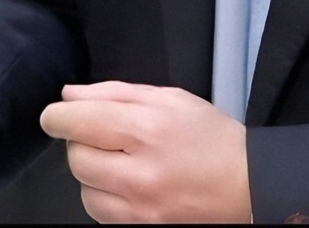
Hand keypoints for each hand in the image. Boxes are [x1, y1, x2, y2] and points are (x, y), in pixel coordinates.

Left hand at [39, 81, 249, 222]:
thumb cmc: (211, 137)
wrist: (253, 188)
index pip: (77, 122)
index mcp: (147, 130)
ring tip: (118, 164)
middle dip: (80, 144)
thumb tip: (68, 96)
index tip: (55, 116)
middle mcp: (142, 174)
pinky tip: (127, 186)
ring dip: (93, 176)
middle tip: (101, 138)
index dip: (56, 117)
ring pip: (86, 194)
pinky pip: (104, 217)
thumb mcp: (168, 99)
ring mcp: (144, 211)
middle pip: (76, 159)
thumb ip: (113, 93)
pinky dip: (107, 199)